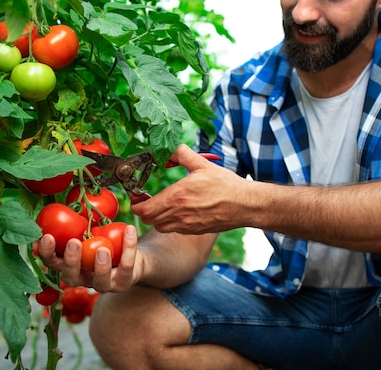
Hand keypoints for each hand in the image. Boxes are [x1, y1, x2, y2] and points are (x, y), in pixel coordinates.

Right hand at [38, 224, 142, 292]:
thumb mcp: (89, 234)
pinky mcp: (123, 283)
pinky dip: (129, 247)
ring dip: (100, 265)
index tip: (46, 237)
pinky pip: (126, 267)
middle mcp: (84, 279)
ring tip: (102, 248)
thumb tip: (68, 204)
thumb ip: (78, 226)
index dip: (46, 253)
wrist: (133, 259)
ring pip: (99, 282)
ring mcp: (104, 284)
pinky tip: (129, 230)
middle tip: (73, 243)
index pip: (53, 263)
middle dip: (71, 261)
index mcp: (71, 266)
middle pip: (71, 277)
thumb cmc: (105, 242)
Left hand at [131, 144, 247, 233]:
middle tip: (147, 198)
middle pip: (147, 220)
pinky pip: (173, 229)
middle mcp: (178, 214)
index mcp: (176, 196)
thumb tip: (168, 150)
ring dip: (156, 217)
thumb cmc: (225, 184)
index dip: (136, 202)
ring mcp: (185, 225)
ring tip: (163, 204)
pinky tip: (179, 210)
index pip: (143, 208)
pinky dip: (170, 222)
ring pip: (159, 226)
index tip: (138, 194)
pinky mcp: (194, 231)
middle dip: (144, 210)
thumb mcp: (202, 164)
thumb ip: (181, 154)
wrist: (244, 204)